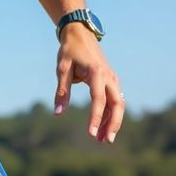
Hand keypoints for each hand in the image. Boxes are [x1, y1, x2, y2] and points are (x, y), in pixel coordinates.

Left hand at [54, 24, 124, 142]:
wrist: (81, 34)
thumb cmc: (70, 51)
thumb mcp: (62, 69)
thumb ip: (62, 91)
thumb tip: (57, 113)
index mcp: (96, 73)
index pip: (98, 100)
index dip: (95, 118)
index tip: (91, 134)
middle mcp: (109, 76)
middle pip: (117, 104)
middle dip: (113, 124)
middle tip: (106, 141)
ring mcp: (112, 78)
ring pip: (118, 104)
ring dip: (112, 121)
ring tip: (102, 139)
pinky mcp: (112, 81)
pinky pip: (114, 100)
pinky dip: (110, 114)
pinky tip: (102, 126)